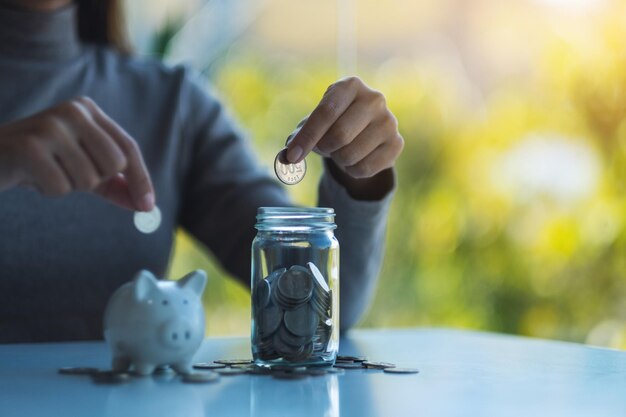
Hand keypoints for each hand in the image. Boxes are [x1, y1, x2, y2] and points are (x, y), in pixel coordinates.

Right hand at [0, 96, 153, 210]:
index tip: (148, 206)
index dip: (141, 178)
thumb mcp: (83, 169)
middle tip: (70, 174)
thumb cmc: (41, 163)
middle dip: (96, 181)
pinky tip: (32, 177)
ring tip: (48, 172)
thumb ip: (115, 185)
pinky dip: (49, 191)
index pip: (128, 147)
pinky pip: (61, 187)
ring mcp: (51, 125)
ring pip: (89, 178)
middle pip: (114, 164)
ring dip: (69, 186)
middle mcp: (73, 111)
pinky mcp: (30, 146)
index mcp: (88, 110)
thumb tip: (146, 206)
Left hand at [286, 76, 402, 197]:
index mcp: (350, 85)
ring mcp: (389, 121)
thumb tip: (284, 158)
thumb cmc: (333, 123)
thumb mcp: (313, 123)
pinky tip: (355, 158)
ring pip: (350, 155)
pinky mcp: (396, 143)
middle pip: (339, 136)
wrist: (364, 129)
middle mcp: (374, 99)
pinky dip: (352, 170)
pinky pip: (364, 168)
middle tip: (323, 147)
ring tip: (341, 149)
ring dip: (338, 160)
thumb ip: (297, 138)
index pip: (326, 112)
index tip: (292, 156)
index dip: (307, 137)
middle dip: (324, 148)